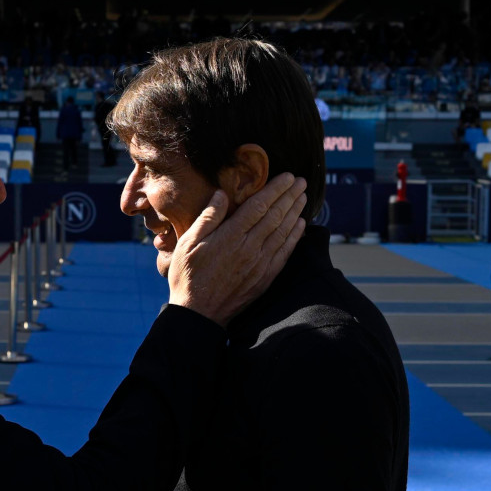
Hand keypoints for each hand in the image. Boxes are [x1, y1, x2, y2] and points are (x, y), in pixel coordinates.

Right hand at [167, 173, 307, 326]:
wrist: (198, 314)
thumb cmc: (188, 276)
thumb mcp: (188, 242)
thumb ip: (208, 217)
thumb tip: (222, 193)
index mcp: (231, 236)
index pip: (260, 206)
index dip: (276, 189)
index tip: (288, 176)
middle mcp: (250, 248)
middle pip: (276, 216)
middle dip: (290, 196)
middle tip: (301, 182)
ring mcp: (260, 264)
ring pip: (283, 232)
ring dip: (295, 212)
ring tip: (303, 197)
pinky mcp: (265, 278)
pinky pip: (284, 252)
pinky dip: (294, 236)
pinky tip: (300, 225)